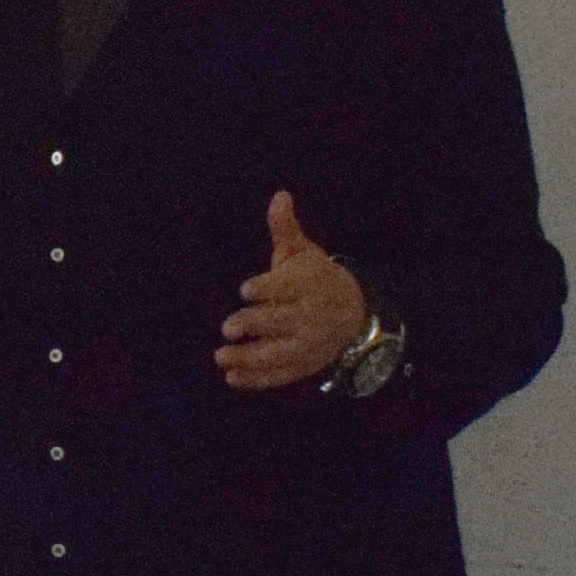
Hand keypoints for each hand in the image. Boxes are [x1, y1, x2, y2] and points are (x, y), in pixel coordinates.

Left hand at [218, 191, 367, 392]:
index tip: (245, 290)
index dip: (267, 288)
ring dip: (249, 358)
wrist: (355, 312)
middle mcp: (310, 316)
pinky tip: (232, 379)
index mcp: (309, 285)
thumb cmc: (316, 277)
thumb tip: (279, 196)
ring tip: (220, 357)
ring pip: (279, 353)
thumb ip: (285, 229)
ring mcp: (308, 344)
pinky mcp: (304, 365)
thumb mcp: (304, 252)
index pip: (287, 287)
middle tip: (227, 328)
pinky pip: (281, 375)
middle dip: (254, 325)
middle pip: (281, 321)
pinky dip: (258, 380)